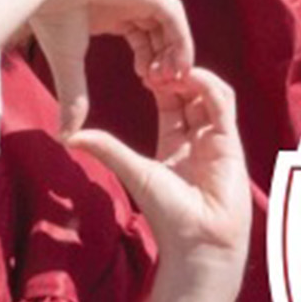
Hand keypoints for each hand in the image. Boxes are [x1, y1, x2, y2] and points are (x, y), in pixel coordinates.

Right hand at [25, 0, 194, 136]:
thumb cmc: (51, 17)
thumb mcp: (69, 64)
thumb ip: (74, 97)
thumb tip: (65, 136)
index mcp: (113, 13)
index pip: (142, 37)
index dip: (148, 61)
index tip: (146, 83)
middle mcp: (130, 3)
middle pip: (160, 33)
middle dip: (164, 60)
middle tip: (162, 85)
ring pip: (170, 26)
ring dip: (174, 53)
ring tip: (170, 79)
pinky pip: (174, 17)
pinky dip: (180, 40)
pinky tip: (178, 64)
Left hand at [69, 68, 251, 285]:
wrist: (197, 242)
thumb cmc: (168, 214)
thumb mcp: (134, 172)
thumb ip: (108, 149)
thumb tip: (70, 136)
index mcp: (175, 144)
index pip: (171, 102)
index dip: (160, 82)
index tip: (142, 67)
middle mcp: (198, 138)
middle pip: (192, 93)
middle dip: (176, 74)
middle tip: (156, 60)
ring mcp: (216, 138)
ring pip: (210, 93)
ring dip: (193, 76)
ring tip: (170, 68)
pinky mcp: (230, 142)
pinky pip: (223, 105)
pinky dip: (209, 86)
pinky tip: (190, 75)